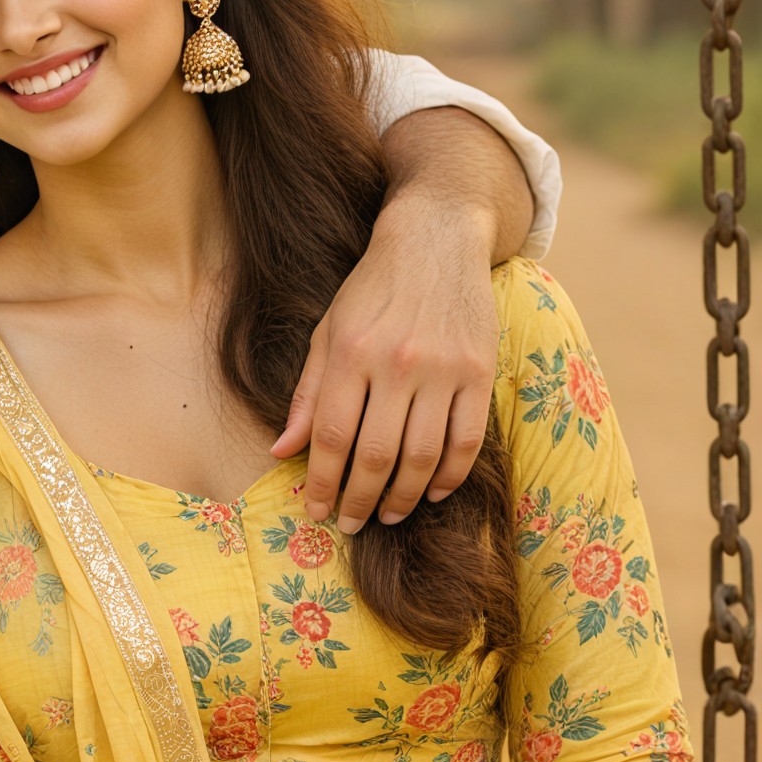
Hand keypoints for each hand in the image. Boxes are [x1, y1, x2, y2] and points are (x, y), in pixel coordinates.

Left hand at [272, 189, 497, 532]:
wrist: (436, 238)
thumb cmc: (372, 289)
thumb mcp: (327, 332)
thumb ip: (308, 395)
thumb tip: (282, 452)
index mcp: (351, 354)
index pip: (333, 438)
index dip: (323, 484)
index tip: (317, 512)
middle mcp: (398, 363)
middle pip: (377, 456)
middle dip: (360, 501)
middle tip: (352, 524)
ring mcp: (444, 369)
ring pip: (424, 457)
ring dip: (404, 497)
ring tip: (388, 514)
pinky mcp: (481, 371)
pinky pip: (468, 440)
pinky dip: (451, 476)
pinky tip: (434, 492)